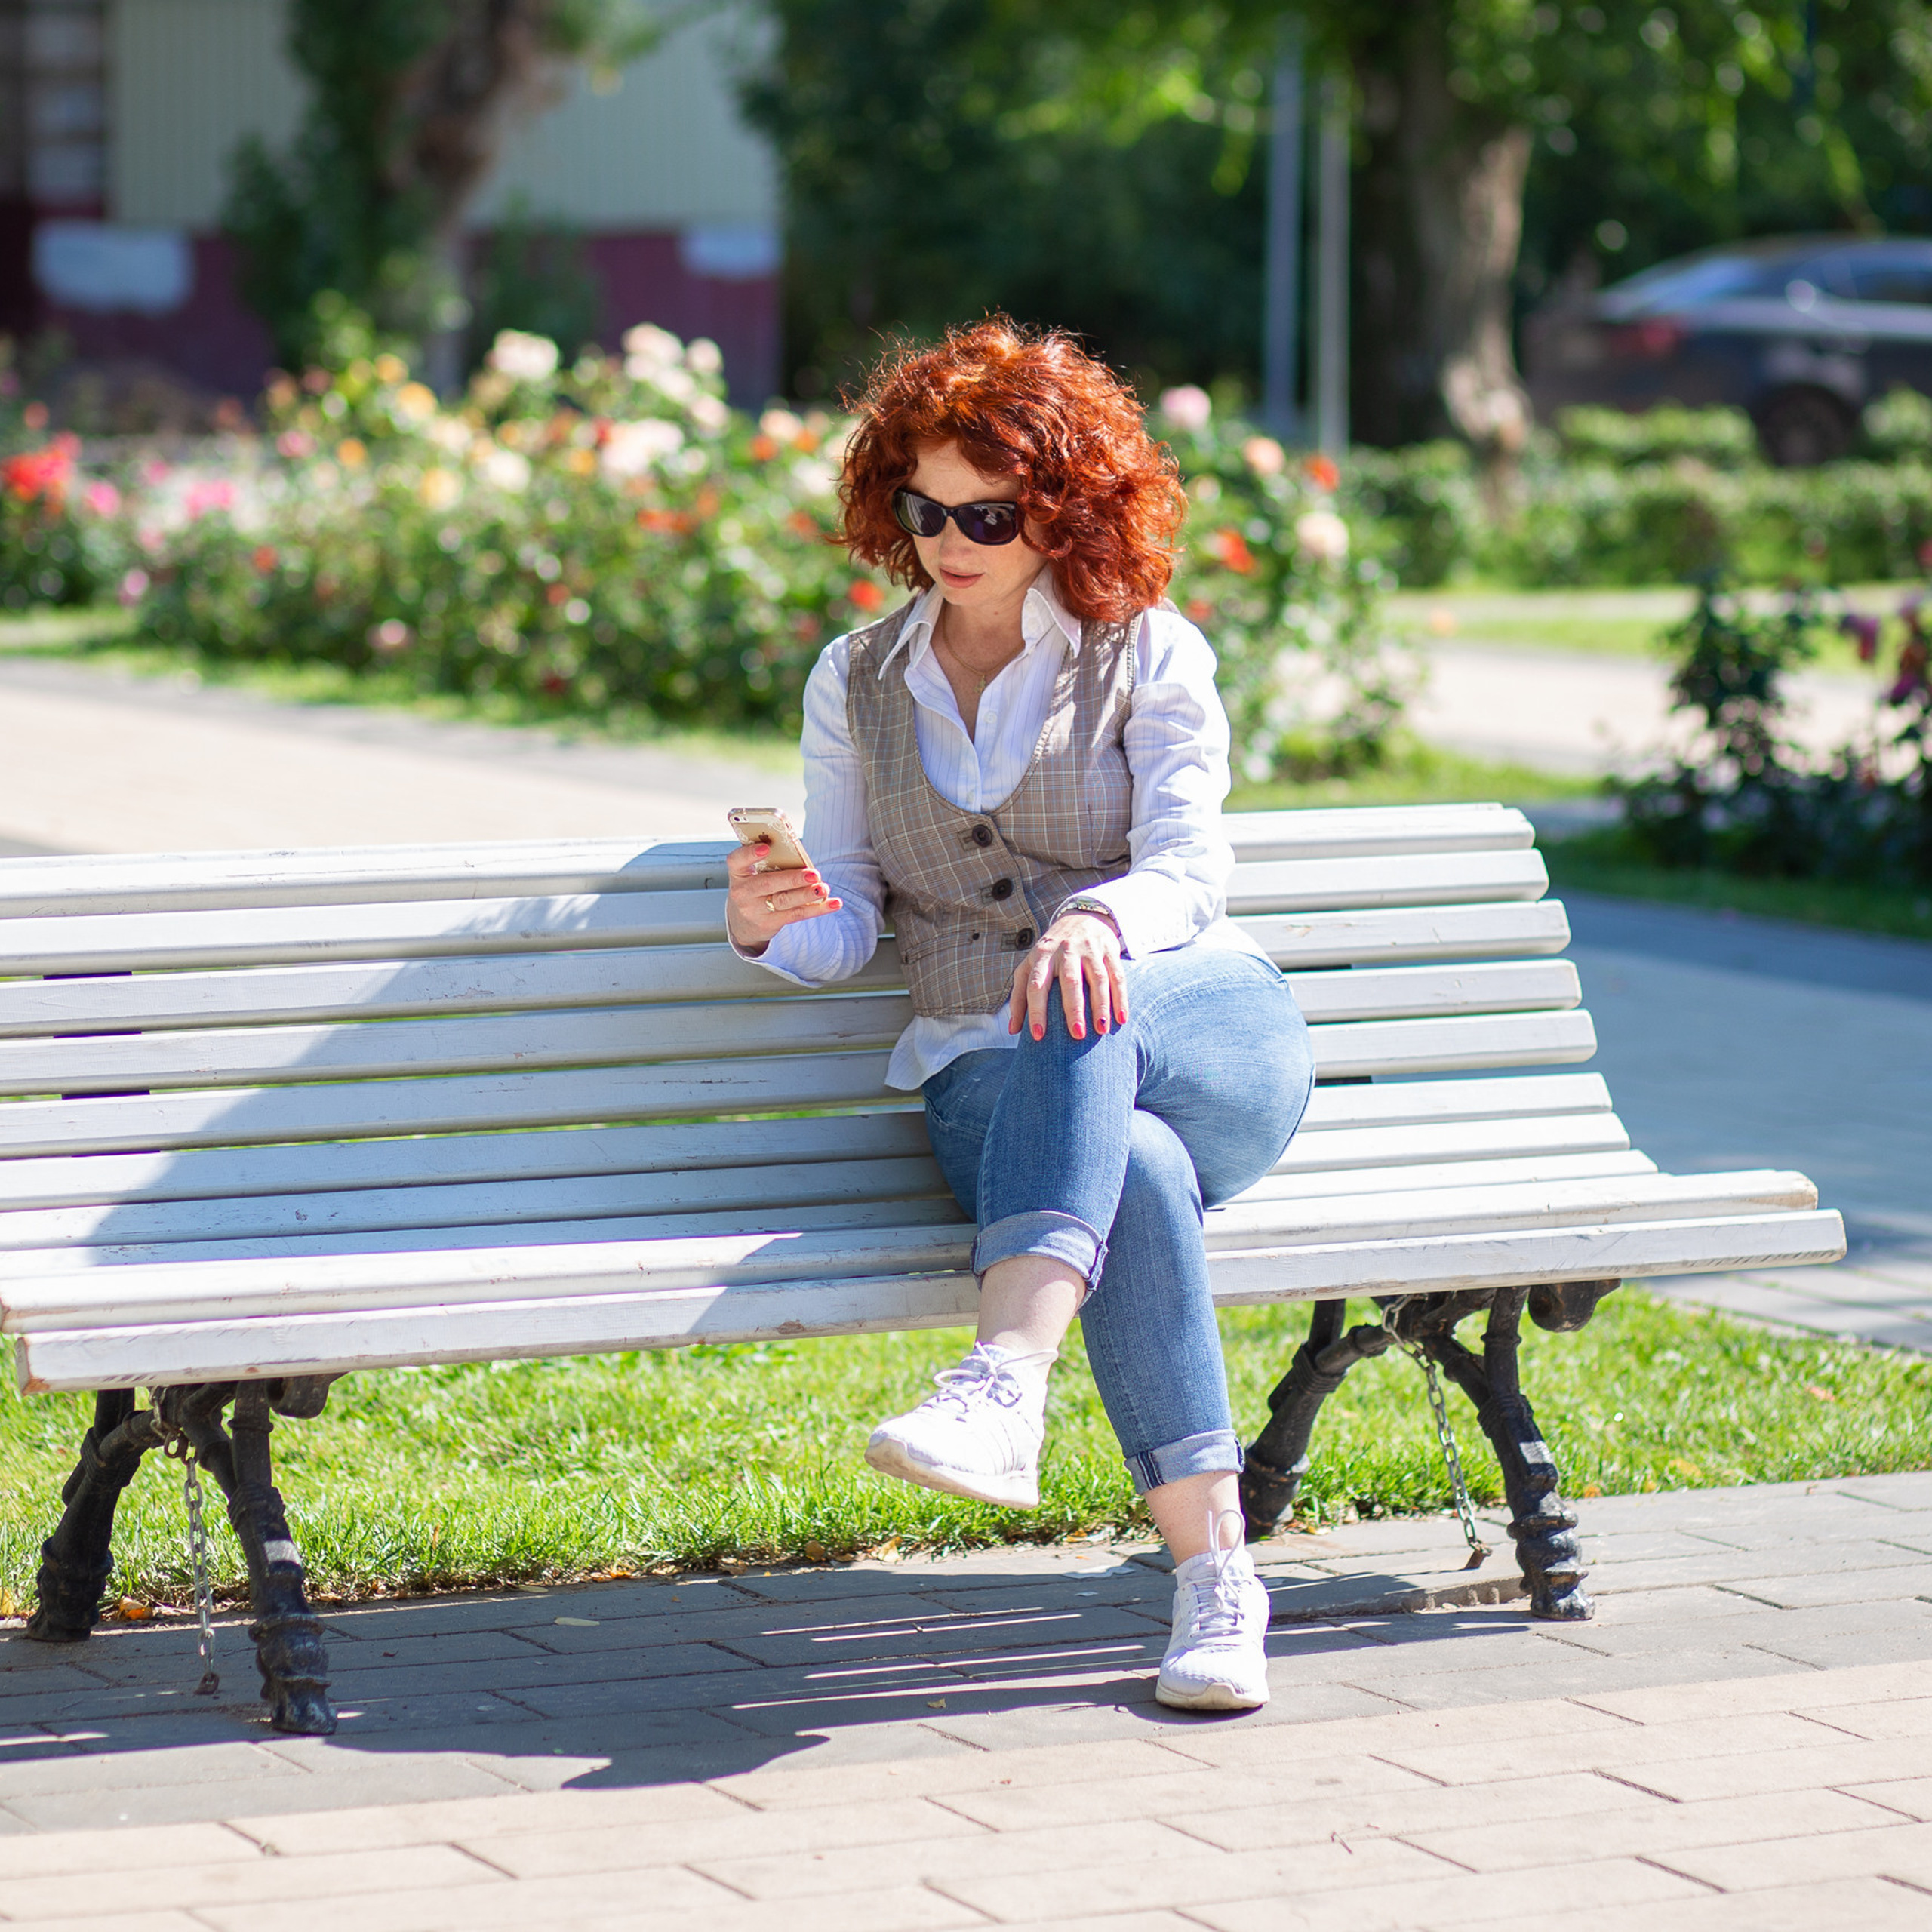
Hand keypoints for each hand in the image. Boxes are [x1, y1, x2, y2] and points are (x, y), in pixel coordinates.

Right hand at [725, 841, 840, 951]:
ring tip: (823, 888)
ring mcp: (755, 910)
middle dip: (792, 879)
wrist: (743, 922)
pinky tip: (833, 904)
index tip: (766, 847)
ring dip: (806, 895)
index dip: (750, 854)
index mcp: (738, 873)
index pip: (737, 860)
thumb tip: (799, 856)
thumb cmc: (755, 887)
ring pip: (784, 901)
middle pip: (768, 883)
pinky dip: (817, 909)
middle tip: (813, 874)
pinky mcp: (770, 923)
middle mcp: (743, 893)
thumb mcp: (752, 874)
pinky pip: (796, 915)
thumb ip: (768, 863)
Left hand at [1008, 911, 1126, 1042]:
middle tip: (1077, 1035)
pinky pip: (1117, 975)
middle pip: (1070, 981)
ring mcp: (1090, 949)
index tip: (1038, 1035)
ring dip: (1101, 1005)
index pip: (1036, 985)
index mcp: (1042, 956)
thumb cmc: (1050, 952)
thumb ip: (1019, 996)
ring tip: (1101, 1030)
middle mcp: (1066, 950)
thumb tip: (1012, 1030)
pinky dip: (1121, 997)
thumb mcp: (1029, 966)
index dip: (1036, 1010)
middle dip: (1074, 1009)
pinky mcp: (1109, 949)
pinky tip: (1122, 1018)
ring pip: (1098, 978)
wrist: (1080, 916)